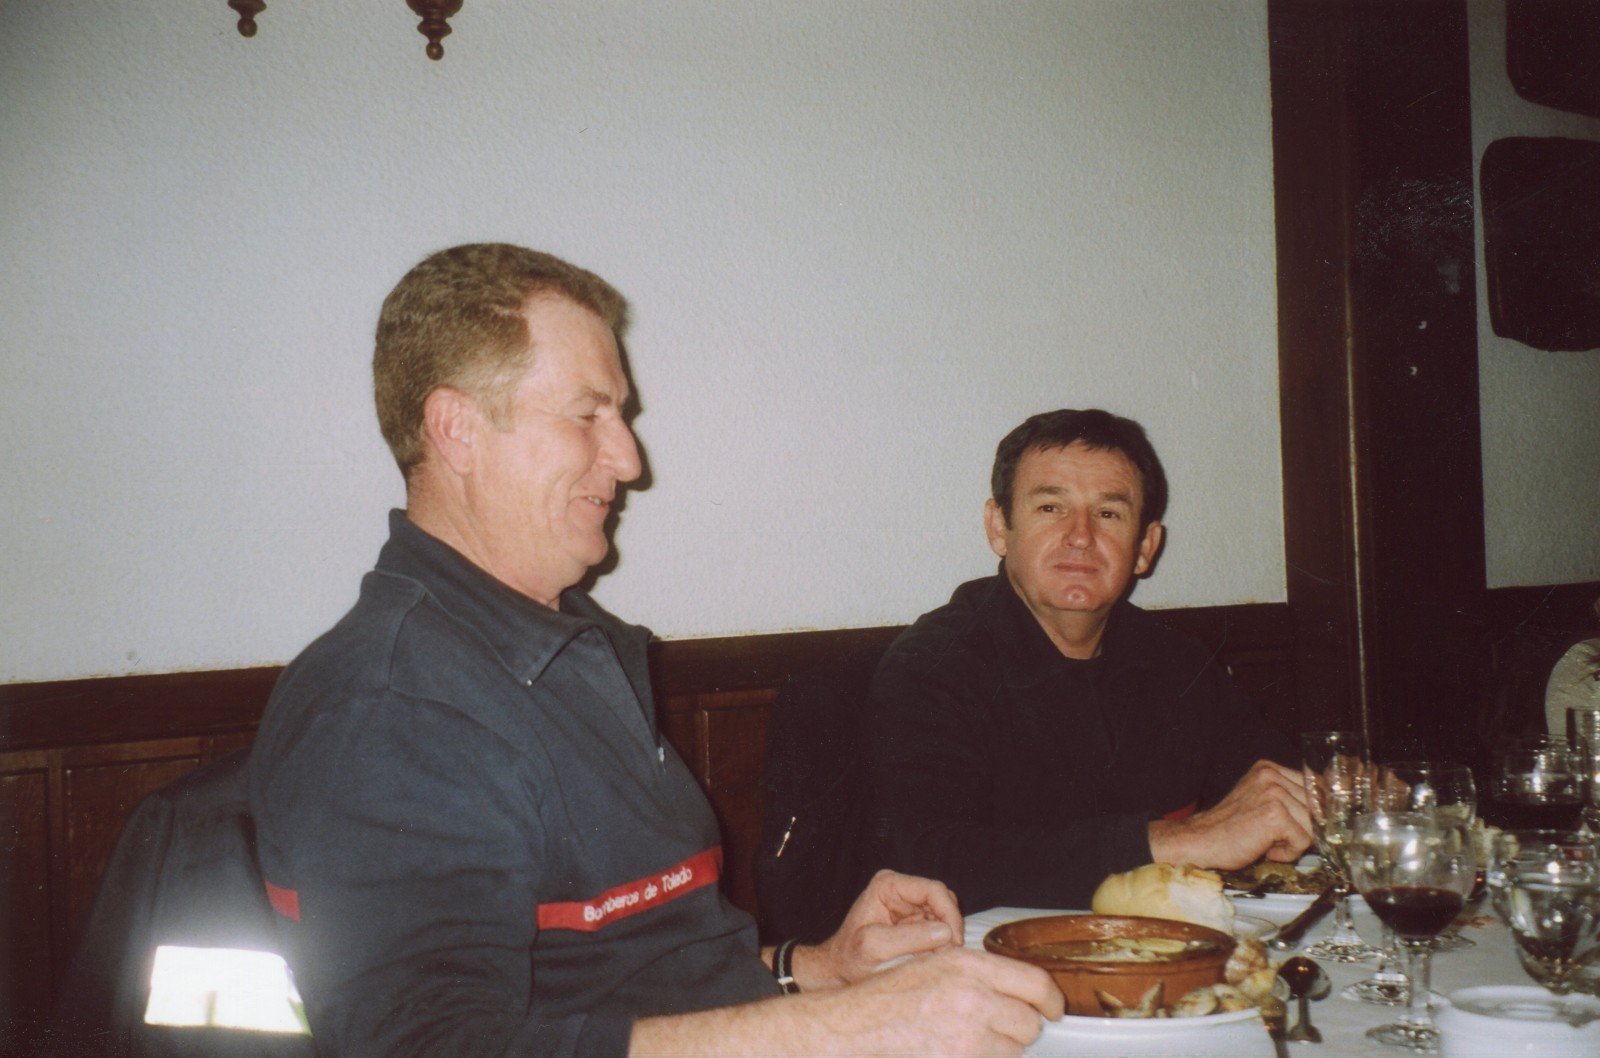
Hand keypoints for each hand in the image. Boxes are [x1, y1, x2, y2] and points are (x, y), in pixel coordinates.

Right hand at [631, 946, 1062, 1056]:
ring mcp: (968, 1038)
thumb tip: (1015, 989)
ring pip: (1012, 1050)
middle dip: (1017, 1028)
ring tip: (964, 1041)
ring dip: (997, 1049)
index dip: (1049, 999)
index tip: (1051, 1007)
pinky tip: (953, 1051)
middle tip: (994, 1028)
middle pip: (1029, 1023)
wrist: (848, 1031)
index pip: (1034, 983)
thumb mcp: (930, 967)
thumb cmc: (882, 1000)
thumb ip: (975, 974)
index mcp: (966, 966)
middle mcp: (972, 999)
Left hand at [793, 869, 963, 988]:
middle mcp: (902, 890)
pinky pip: (940, 929)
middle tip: (949, 954)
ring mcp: (910, 906)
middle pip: (943, 900)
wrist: (839, 970)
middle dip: (950, 927)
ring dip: (947, 937)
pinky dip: (941, 944)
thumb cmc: (849, 958)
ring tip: (937, 958)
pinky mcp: (915, 923)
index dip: (949, 914)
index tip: (954, 942)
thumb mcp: (874, 948)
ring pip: (945, 915)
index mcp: (888, 885)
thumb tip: (946, 933)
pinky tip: (932, 958)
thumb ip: (909, 938)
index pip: (933, 890)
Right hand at [1147, 760, 1313, 869]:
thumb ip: (1288, 798)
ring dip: (1293, 842)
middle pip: (1315, 807)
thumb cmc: (1229, 828)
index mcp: (1268, 769)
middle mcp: (1271, 776)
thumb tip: (1328, 809)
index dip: (1310, 811)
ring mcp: (1273, 793)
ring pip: (1312, 825)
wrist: (1200, 841)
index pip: (1313, 788)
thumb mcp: (1260, 801)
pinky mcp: (1275, 815)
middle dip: (1300, 828)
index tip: (1298, 824)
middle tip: (1272, 836)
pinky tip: (1265, 848)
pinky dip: (1287, 853)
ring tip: (1265, 841)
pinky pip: (1302, 841)